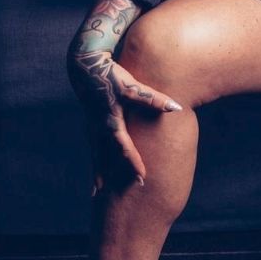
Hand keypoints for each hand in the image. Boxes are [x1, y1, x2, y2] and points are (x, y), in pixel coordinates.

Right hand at [66, 47, 183, 194]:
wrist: (84, 62)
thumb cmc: (111, 73)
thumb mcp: (132, 85)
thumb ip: (153, 98)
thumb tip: (176, 107)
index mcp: (109, 122)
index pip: (124, 148)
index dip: (133, 163)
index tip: (142, 178)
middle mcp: (98, 127)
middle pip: (104, 157)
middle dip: (108, 175)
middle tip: (110, 196)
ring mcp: (91, 124)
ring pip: (95, 152)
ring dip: (97, 170)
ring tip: (97, 190)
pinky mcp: (90, 119)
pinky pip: (92, 144)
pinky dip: (94, 157)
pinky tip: (96, 163)